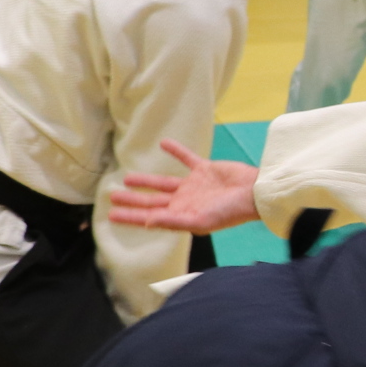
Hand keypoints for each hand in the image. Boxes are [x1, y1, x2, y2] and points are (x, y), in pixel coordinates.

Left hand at [108, 140, 261, 232]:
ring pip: (163, 183)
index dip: (131, 217)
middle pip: (152, 201)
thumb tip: (146, 223)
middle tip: (112, 197)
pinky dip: (175, 151)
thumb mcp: (200, 221)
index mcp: (182, 215)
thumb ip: (173, 221)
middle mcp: (185, 201)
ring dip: (146, 180)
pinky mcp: (205, 170)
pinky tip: (164, 144)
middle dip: (132, 200)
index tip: (111, 215)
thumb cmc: (231, 212)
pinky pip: (186, 158)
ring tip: (127, 178)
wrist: (254, 192)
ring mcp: (194, 186)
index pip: (150, 216)